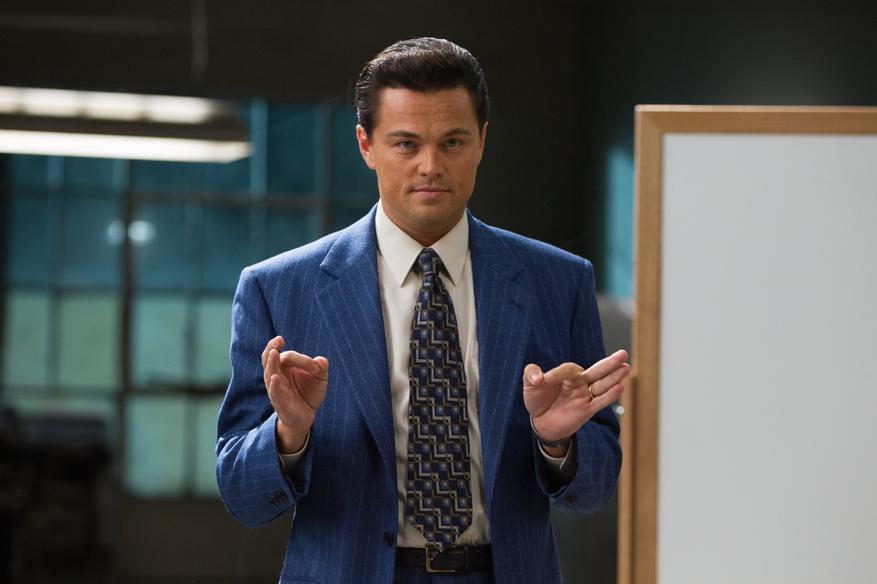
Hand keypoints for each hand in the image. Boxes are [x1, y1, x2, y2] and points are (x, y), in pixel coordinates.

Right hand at [261, 336, 328, 452]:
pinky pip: (274, 393)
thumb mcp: (320, 378)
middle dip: (272, 348)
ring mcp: (276, 389)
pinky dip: (274, 385)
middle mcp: (276, 375)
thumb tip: (321, 361)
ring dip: (272, 363)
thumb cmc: (310, 392)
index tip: (316, 367)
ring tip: (274, 353)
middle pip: (269, 359)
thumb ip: (321, 367)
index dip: (302, 359)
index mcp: (284, 367)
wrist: (307, 415)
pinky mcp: (279, 403)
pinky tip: (275, 377)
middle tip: (278, 339)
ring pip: (270, 374)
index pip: (288, 356)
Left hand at [523, 349, 629, 445]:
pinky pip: (599, 402)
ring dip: (614, 377)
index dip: (555, 374)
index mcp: (567, 374)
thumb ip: (531, 374)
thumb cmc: (537, 399)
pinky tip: (619, 387)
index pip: (568, 369)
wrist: (541, 422)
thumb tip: (538, 377)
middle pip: (596, 371)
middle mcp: (579, 383)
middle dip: (609, 363)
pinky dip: (609, 396)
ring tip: (626, 367)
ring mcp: (584, 396)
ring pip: (601, 385)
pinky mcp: (586, 411)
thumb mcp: (529, 384)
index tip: (542, 381)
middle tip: (623, 354)